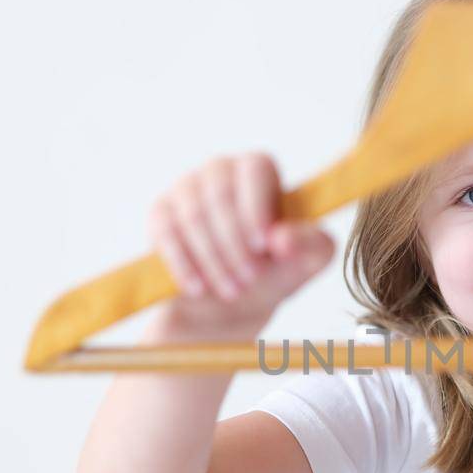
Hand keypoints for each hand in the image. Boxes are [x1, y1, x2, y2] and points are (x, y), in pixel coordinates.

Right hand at [148, 152, 335, 332]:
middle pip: (221, 194)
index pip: (255, 169)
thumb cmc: (274, 272)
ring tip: (230, 290)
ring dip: (213, 259)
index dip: (256, 206)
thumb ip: (312, 246)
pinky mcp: (161, 212)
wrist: (229, 303)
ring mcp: (186, 188)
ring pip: (193, 215)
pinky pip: (166, 231)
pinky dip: (183, 263)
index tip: (262, 246)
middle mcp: (220, 170)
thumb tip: (282, 238)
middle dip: (234, 244)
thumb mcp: (306, 263)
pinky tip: (198, 288)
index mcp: (259, 170)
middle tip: (247, 281)